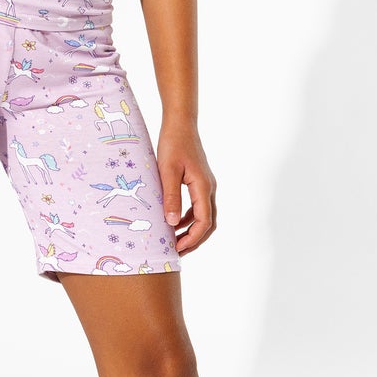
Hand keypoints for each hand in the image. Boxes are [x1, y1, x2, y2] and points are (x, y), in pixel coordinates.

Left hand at [156, 120, 215, 256]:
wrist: (180, 124)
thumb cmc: (173, 144)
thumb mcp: (167, 171)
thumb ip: (170, 197)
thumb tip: (171, 223)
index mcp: (203, 187)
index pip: (203, 221)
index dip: (191, 238)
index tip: (176, 248)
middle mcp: (209, 188)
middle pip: (208, 223)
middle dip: (194, 240)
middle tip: (176, 251)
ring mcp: (206, 185)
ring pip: (205, 216)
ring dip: (191, 230)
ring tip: (174, 241)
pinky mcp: (200, 182)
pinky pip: (198, 206)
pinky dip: (189, 218)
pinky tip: (174, 222)